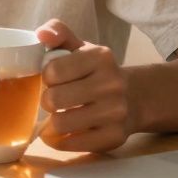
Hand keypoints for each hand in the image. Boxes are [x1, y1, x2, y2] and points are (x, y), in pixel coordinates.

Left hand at [35, 19, 132, 152]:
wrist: (135, 98)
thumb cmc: (97, 72)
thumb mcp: (81, 47)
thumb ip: (59, 33)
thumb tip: (42, 34)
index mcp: (100, 57)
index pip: (52, 71)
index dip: (47, 77)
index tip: (54, 79)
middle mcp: (112, 84)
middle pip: (54, 99)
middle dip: (48, 100)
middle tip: (55, 99)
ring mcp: (116, 112)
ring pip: (61, 123)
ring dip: (52, 122)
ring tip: (59, 115)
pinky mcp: (115, 137)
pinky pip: (73, 144)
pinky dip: (61, 141)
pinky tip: (64, 133)